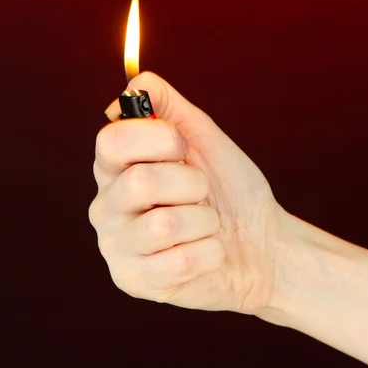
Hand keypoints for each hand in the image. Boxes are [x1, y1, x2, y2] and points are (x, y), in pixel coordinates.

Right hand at [89, 72, 285, 317]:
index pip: (114, 140)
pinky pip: (180, 261)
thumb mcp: (203, 138)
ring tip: (204, 225)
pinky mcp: (133, 282)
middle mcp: (105, 205)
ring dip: (204, 221)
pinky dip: (209, 253)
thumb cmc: (230, 190)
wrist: (262, 244)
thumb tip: (133, 85)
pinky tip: (205, 253)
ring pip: (164, 224)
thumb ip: (168, 105)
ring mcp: (116, 246)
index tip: (185, 149)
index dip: (161, 139)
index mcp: (115, 167)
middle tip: (201, 194)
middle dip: (191, 184)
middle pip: (140, 182)